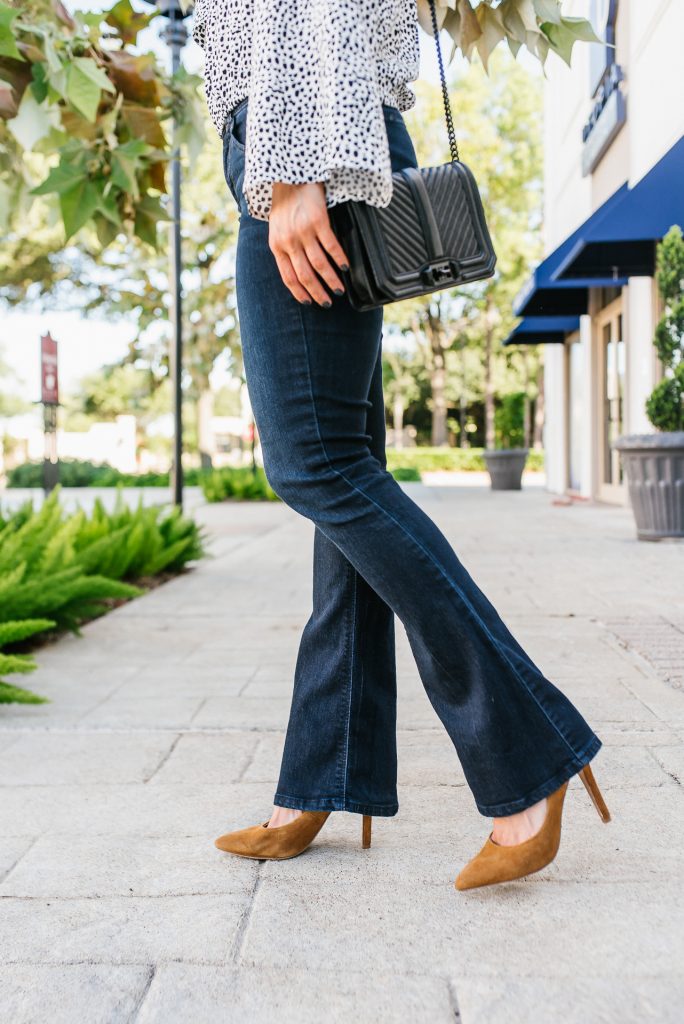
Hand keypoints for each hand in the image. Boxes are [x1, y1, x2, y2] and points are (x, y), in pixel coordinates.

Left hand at [268, 182, 348, 306]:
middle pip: (304, 275)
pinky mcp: (318, 220)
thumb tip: (299, 269)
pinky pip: (331, 246)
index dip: (300, 293)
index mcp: (277, 246)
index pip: (288, 277)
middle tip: (328, 302)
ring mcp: (303, 231)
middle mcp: (288, 241)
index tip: (310, 303)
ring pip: (318, 264)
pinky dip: (339, 259)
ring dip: (330, 280)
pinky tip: (346, 267)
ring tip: (339, 290)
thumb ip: (285, 248)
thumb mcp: (278, 229)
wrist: (290, 175)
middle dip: (317, 293)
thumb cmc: (286, 203)